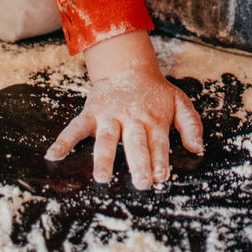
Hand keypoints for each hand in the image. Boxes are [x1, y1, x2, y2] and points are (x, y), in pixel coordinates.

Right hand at [44, 31, 202, 188]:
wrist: (128, 68)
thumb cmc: (155, 93)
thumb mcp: (178, 102)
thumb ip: (190, 123)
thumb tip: (198, 147)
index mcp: (153, 118)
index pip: (158, 142)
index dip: (160, 159)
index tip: (162, 177)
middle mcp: (131, 118)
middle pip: (135, 143)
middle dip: (138, 162)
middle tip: (141, 182)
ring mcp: (110, 116)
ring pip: (107, 139)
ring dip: (104, 158)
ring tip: (103, 177)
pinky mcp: (91, 113)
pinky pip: (75, 128)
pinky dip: (64, 141)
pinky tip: (53, 155)